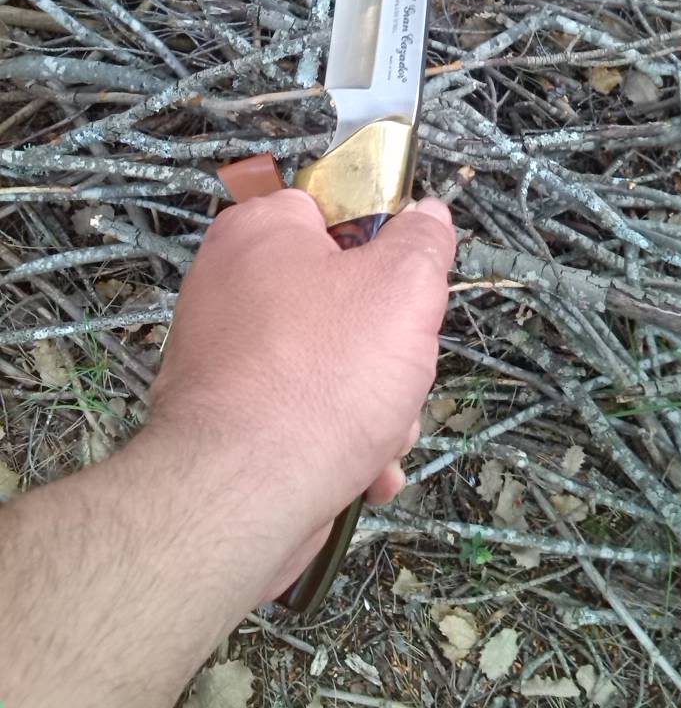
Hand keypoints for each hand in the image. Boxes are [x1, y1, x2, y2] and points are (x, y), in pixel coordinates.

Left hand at [149, 190, 454, 602]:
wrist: (245, 497)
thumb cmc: (325, 374)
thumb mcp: (402, 288)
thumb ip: (423, 241)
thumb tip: (429, 215)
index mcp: (259, 233)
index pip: (333, 211)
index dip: (382, 246)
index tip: (408, 288)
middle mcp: (229, 285)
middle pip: (341, 297)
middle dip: (387, 348)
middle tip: (398, 373)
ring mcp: (225, 355)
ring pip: (330, 361)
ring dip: (375, 403)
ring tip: (381, 434)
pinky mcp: (230, 417)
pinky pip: (301, 409)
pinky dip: (339, 438)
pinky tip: (363, 470)